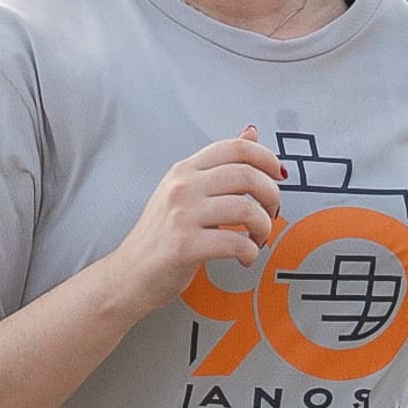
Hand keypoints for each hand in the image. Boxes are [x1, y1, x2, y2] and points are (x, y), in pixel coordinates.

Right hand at [101, 130, 285, 310]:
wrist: (129, 274)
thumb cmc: (160, 236)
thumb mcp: (184, 190)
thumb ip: (217, 165)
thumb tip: (250, 133)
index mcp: (184, 170)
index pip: (235, 148)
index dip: (266, 158)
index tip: (278, 175)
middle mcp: (182, 187)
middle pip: (247, 175)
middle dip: (271, 195)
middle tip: (272, 212)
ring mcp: (181, 215)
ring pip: (246, 209)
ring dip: (263, 226)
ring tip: (258, 237)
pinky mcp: (185, 246)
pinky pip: (236, 242)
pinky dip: (250, 252)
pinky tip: (244, 257)